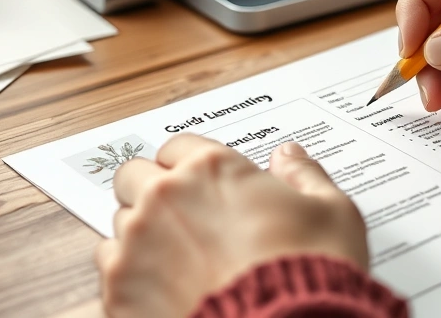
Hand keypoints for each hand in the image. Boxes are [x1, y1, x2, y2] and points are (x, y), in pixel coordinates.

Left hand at [95, 135, 366, 317]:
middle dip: (152, 192)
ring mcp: (135, 245)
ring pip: (118, 226)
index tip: (202, 186)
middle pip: (133, 176)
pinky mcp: (118, 292)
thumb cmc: (312, 272)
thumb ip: (305, 175)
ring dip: (140, 238)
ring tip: (177, 265)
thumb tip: (289, 156)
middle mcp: (165, 198)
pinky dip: (130, 280)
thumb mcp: (332, 212)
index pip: (178, 147)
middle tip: (182, 220)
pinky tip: (162, 292)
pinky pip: (108, 272)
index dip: (191, 166)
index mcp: (211, 169)